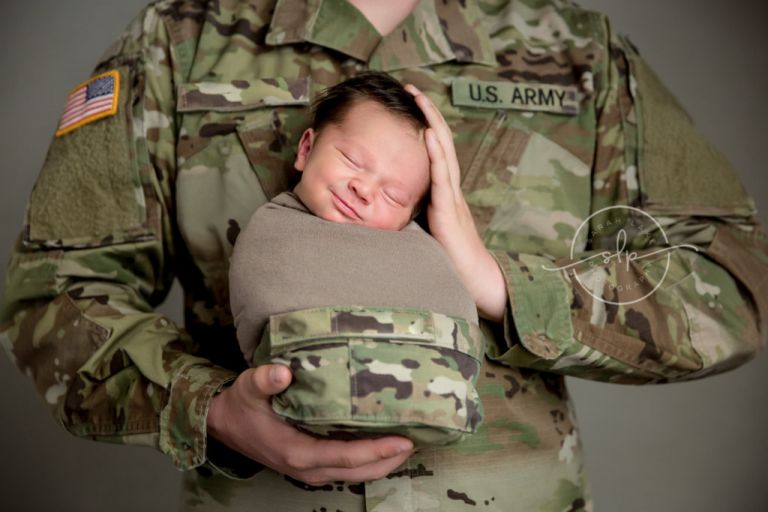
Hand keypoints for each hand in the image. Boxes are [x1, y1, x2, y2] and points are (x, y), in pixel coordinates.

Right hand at [206, 364, 413, 484]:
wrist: (225, 425)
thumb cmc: (242, 405)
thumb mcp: (248, 387)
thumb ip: (265, 379)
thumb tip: (282, 372)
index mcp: (298, 452)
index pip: (347, 456)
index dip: (378, 451)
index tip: (405, 440)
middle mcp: (309, 468)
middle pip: (360, 471)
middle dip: (392, 459)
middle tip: (420, 439)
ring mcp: (312, 470)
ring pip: (357, 473)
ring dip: (384, 461)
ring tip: (410, 442)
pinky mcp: (314, 465)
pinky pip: (349, 468)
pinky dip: (370, 460)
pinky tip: (386, 443)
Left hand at [405, 84, 507, 321]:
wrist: (471, 280)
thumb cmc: (445, 260)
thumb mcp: (420, 231)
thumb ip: (406, 215)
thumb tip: (376, 209)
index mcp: (440, 192)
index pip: (431, 151)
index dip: (422, 126)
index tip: (408, 105)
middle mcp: (448, 188)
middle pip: (439, 141)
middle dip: (426, 113)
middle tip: (412, 88)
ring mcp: (451, 196)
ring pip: (442, 150)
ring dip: (431, 122)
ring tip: (420, 98)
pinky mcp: (449, 208)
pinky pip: (443, 175)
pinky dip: (437, 152)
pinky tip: (429, 134)